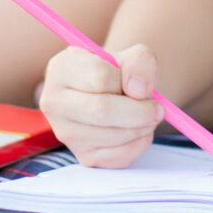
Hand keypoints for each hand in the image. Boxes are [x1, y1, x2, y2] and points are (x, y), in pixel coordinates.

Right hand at [38, 43, 162, 168]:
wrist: (117, 96)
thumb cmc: (122, 73)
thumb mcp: (135, 56)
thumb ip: (140, 62)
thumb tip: (138, 90)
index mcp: (61, 69)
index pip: (99, 77)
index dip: (127, 80)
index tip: (137, 83)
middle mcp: (54, 102)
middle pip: (102, 110)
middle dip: (139, 110)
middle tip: (158, 108)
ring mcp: (66, 133)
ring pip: (113, 135)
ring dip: (142, 126)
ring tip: (145, 115)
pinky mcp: (84, 157)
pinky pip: (119, 156)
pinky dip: (140, 143)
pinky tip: (136, 130)